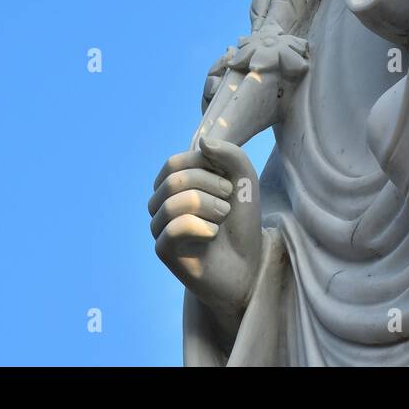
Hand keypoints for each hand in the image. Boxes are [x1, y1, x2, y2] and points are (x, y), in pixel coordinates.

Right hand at [149, 138, 263, 318]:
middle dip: (211, 186)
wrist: (248, 265)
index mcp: (174, 184)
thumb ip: (230, 154)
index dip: (205, 167)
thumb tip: (202, 142)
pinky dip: (203, 228)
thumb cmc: (241, 221)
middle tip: (228, 203)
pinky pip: (175, 228)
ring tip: (222, 218)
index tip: (227, 183)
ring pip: (174, 203)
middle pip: (174, 180)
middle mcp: (160, 203)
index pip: (174, 162)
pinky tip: (213, 235)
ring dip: (210, 207)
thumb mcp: (244, 179)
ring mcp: (159, 227)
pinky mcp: (163, 249)